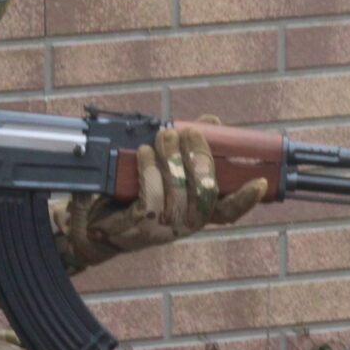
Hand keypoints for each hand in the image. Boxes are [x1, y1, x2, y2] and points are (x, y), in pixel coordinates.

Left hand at [60, 126, 265, 267]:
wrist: (89, 218)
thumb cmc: (130, 190)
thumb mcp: (162, 167)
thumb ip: (187, 147)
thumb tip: (212, 121)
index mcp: (195, 211)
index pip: (228, 211)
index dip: (247, 198)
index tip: (260, 181)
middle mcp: (183, 224)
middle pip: (206, 194)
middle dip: (200, 158)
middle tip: (187, 132)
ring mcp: (161, 228)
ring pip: (178, 192)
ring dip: (172, 158)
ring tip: (163, 136)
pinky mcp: (138, 227)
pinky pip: (151, 197)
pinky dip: (149, 171)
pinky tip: (144, 153)